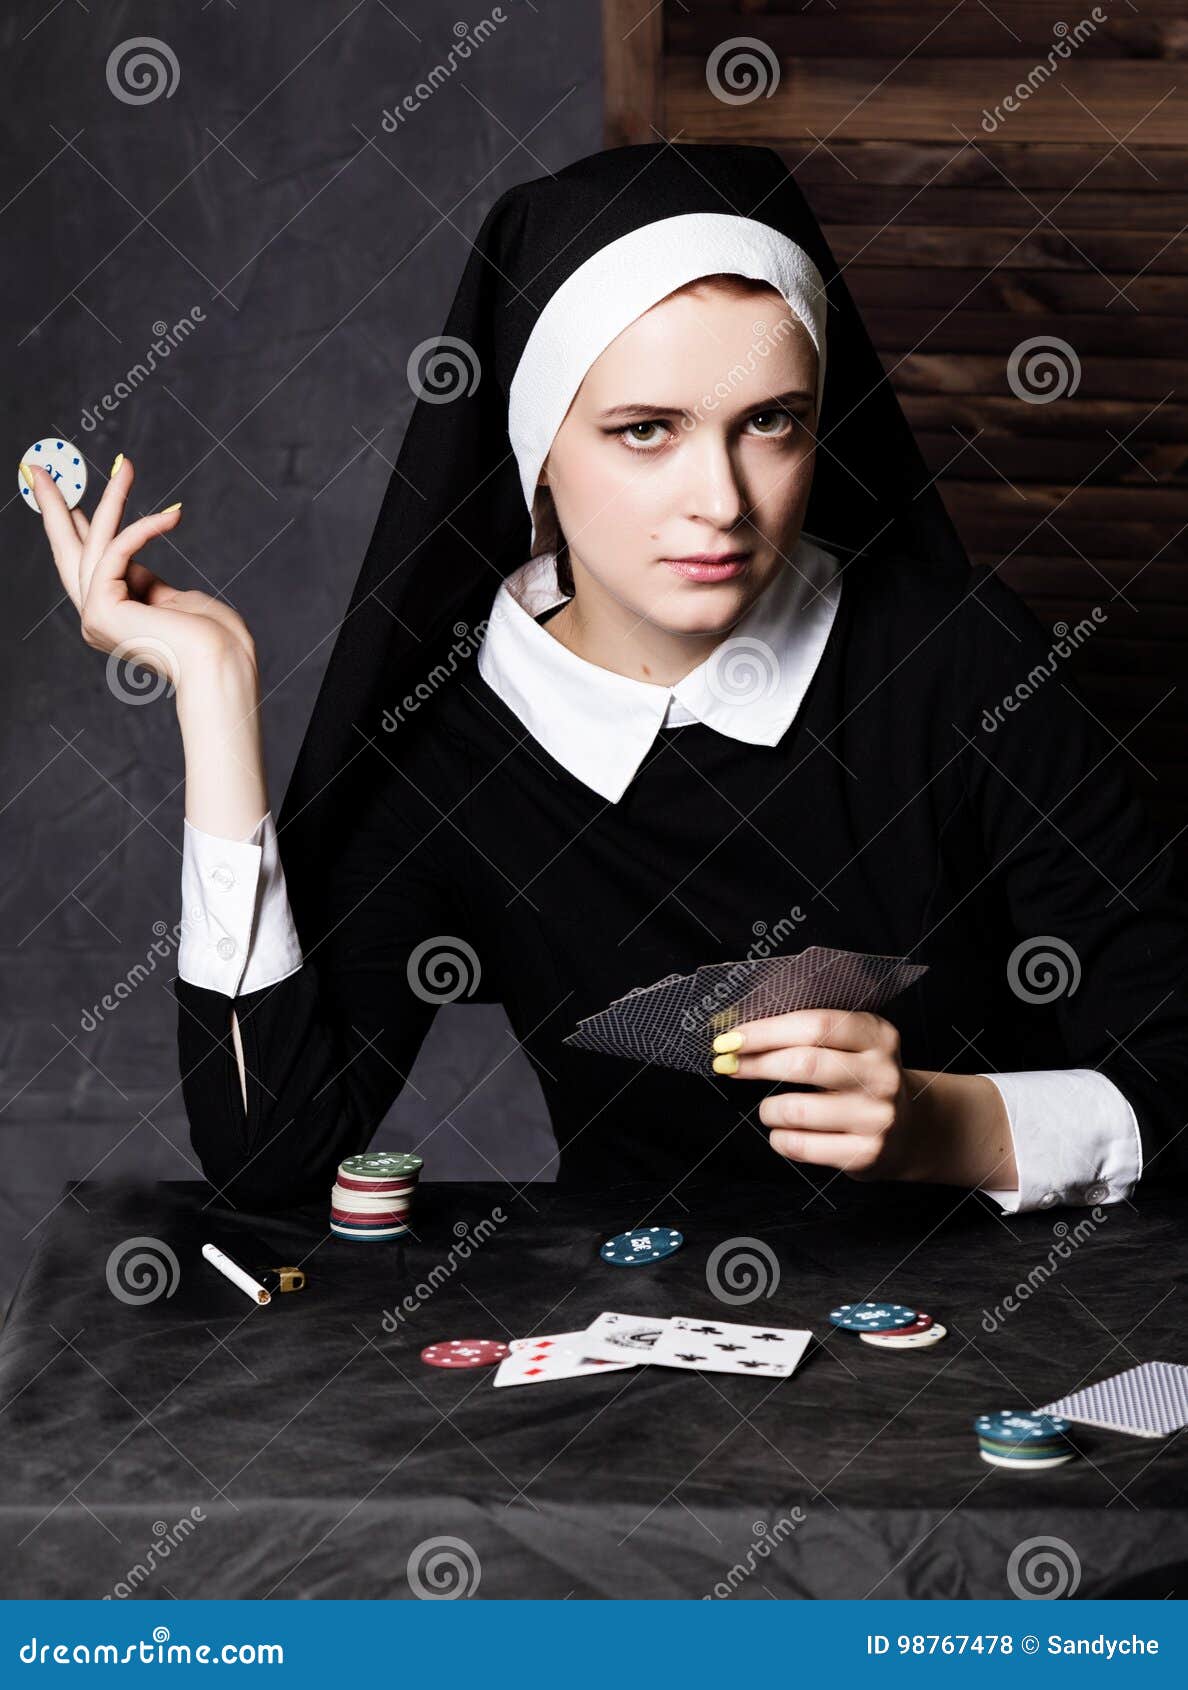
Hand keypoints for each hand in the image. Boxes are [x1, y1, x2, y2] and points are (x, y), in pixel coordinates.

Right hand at [22, 452, 255, 693]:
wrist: (224, 666)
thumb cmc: (215, 639)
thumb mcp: (174, 600)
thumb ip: (146, 580)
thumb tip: (129, 552)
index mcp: (115, 618)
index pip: (90, 564)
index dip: (77, 527)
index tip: (71, 498)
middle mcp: (97, 618)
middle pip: (68, 552)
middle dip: (54, 507)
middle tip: (39, 467)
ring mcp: (95, 616)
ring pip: (93, 543)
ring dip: (112, 499)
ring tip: (125, 464)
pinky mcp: (102, 609)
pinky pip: (118, 551)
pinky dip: (144, 529)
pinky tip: (172, 516)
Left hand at [711, 1007, 928, 1180]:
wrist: (910, 1130)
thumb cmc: (861, 1080)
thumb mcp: (852, 1046)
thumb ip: (808, 1036)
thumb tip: (740, 1036)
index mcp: (878, 1036)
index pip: (815, 1025)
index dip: (766, 1031)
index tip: (731, 1038)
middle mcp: (881, 1075)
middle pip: (804, 1064)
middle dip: (756, 1064)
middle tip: (730, 1065)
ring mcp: (876, 1116)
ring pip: (796, 1109)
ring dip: (768, 1109)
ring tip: (770, 1109)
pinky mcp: (865, 1153)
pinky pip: (801, 1145)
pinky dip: (780, 1138)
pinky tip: (784, 1133)